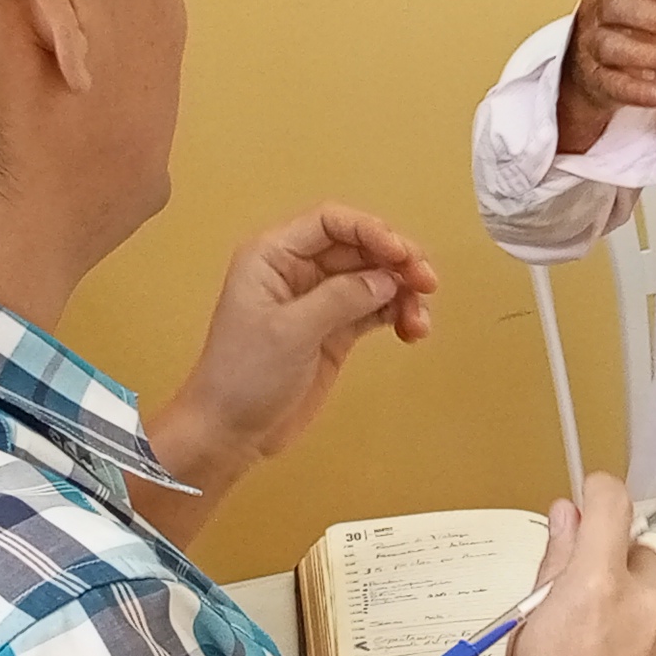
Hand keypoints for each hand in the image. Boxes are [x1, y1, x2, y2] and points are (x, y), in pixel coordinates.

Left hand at [158, 205, 438, 482]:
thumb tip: (387, 278)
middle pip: (359, 247)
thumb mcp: (290, 331)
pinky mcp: (334, 331)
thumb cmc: (243, 376)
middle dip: (396, 261)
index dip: (370, 230)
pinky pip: (374, 310)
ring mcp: (318, 301)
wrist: (230, 433)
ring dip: (402, 292)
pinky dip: (397, 314)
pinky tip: (412, 331)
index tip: (401, 255)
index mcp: (273, 256)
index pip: (330, 222)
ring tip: (419, 321)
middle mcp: (297, 271)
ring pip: (373, 279)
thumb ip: (341, 298)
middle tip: (426, 282)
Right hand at [493, 475, 655, 655]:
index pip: (612, 504)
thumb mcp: (526, 636)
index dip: (598, 496)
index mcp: (597, 586)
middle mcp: (651, 605)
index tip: (592, 501)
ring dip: (642, 619)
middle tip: (585, 618)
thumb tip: (566, 519)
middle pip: (641, 558)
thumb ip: (554, 566)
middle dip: (616, 574)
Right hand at [555, 0, 655, 153]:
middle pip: (614, 7)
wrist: (596, 68)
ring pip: (611, 47)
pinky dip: (637, 91)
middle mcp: (597, 12)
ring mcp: (592, 46)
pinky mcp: (596, 80)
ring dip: (648, 53)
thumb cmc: (631, 21)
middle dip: (651, 16)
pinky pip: (612, 85)